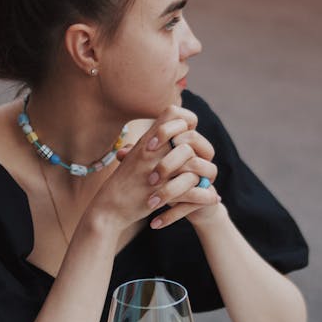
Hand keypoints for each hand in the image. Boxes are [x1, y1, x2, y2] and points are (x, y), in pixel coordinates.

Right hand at [93, 106, 219, 231]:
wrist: (108, 207)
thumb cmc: (124, 182)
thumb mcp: (135, 156)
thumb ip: (151, 143)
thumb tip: (169, 133)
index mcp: (148, 139)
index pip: (174, 113)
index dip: (187, 122)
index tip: (189, 137)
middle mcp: (152, 151)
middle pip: (190, 138)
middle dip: (204, 150)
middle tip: (205, 161)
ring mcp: (156, 171)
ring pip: (194, 163)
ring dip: (206, 173)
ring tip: (208, 181)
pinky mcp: (160, 193)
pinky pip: (192, 189)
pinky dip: (205, 195)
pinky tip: (213, 198)